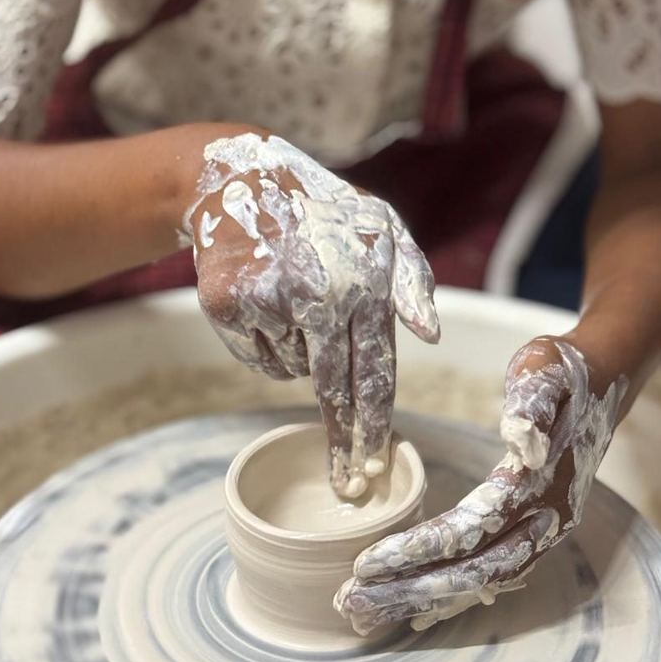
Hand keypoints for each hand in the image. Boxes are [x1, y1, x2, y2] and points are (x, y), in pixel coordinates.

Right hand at [184, 131, 439, 498]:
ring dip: (302, 357)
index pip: (374, 372)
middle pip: (332, 391)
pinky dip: (268, 346)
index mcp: (363, 283)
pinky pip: (259, 357)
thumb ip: (413, 280)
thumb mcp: (384, 227)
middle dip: (341, 440)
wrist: (244, 180)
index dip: (373, 425)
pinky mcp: (229, 305)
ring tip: (298, 302)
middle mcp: (318, 296)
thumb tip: (430, 334)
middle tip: (345, 482)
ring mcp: (270, 301)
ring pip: (294, 370)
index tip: (373, 467)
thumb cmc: (326, 212)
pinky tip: (269, 302)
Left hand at [335, 337, 626, 633]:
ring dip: (424, 599)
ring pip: (480, 581)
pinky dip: (453, 595)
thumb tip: (520, 436)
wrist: (604, 383)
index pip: (472, 528)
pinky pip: (492, 573)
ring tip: (367, 614)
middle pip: (473, 571)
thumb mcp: (547, 369)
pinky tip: (416, 610)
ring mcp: (542, 530)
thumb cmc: (564, 372)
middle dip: (411, 590)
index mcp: (540, 483)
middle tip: (353, 605)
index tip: (370, 563)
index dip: (420, 549)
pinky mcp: (535, 530)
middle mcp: (545, 519)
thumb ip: (533, 403)